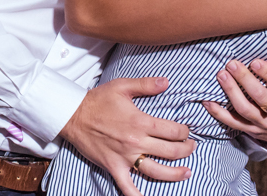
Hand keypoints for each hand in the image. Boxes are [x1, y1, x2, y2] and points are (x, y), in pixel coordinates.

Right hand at [59, 77, 195, 195]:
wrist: (74, 115)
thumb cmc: (98, 100)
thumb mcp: (122, 86)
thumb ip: (146, 84)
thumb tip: (167, 82)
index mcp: (140, 122)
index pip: (172, 131)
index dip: (184, 131)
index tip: (186, 131)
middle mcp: (135, 142)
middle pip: (170, 151)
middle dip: (186, 150)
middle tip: (192, 147)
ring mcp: (125, 157)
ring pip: (156, 171)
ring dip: (175, 173)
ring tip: (187, 172)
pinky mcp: (113, 167)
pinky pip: (127, 186)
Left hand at [202, 59, 266, 145]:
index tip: (256, 61)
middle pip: (262, 99)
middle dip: (246, 81)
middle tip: (232, 63)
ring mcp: (262, 125)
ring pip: (245, 110)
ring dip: (231, 92)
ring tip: (221, 74)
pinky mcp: (248, 130)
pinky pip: (232, 122)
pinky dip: (218, 112)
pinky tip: (207, 100)